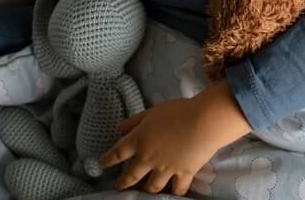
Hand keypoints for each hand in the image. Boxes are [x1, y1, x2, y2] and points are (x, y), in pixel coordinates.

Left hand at [99, 80, 250, 195]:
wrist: (202, 122)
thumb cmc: (176, 111)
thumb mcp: (150, 112)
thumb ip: (134, 122)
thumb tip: (118, 128)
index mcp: (139, 140)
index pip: (118, 152)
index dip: (108, 159)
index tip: (101, 163)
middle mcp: (149, 158)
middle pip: (132, 175)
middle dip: (123, 182)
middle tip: (118, 186)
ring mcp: (166, 169)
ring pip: (152, 186)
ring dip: (146, 189)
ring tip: (144, 191)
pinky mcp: (184, 173)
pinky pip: (178, 189)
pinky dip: (175, 192)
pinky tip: (173, 193)